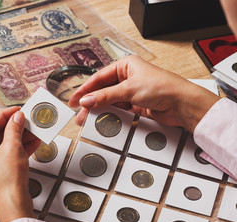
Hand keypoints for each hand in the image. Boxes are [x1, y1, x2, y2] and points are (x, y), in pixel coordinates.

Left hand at [0, 106, 40, 221]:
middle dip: (14, 128)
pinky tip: (31, 143)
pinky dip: (17, 149)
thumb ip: (14, 129)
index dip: (6, 115)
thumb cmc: (6, 183)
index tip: (17, 110)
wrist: (13, 206)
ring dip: (18, 138)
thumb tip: (16, 118)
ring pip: (2, 146)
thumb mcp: (13, 148)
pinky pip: (5, 156)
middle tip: (25, 120)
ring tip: (32, 130)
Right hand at [69, 55, 219, 132]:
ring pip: (110, 101)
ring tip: (88, 118)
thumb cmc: (163, 87)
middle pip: (103, 90)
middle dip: (91, 101)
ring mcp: (132, 92)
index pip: (100, 77)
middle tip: (79, 111)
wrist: (182, 104)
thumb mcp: (129, 89)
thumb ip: (105, 96)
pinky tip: (103, 119)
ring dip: (100, 110)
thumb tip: (87, 99)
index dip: (85, 88)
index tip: (75, 98)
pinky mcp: (137, 105)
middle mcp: (128, 78)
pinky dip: (110, 115)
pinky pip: (119, 110)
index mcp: (126, 66)